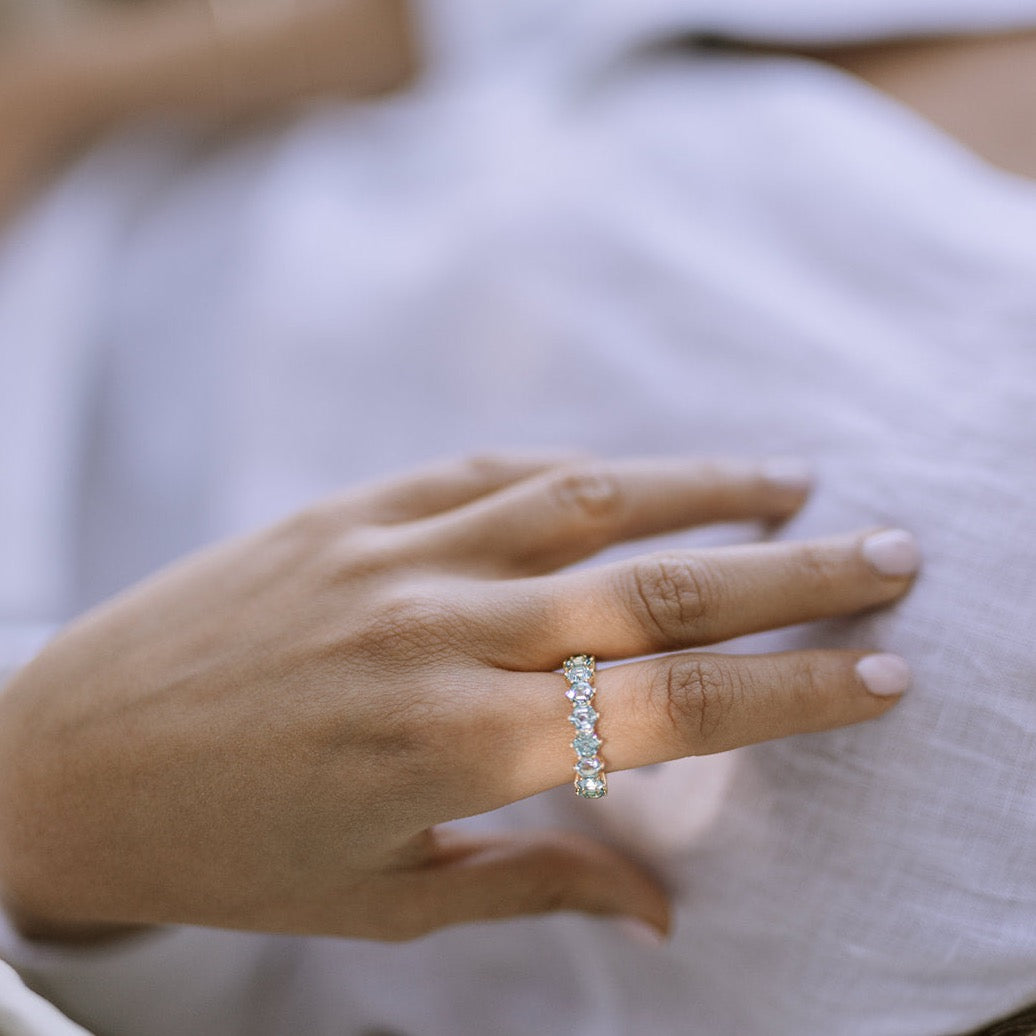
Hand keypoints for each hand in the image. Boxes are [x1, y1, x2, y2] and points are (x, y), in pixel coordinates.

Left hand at [0, 455, 917, 942]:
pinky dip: (581, 470)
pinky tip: (640, 475)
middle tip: (891, 551)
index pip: (666, 712)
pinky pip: (488, 472)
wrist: (72, 755)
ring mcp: (393, 556)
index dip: (788, 694)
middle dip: (793, 572)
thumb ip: (538, 879)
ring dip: (701, 487)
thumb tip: (664, 906)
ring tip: (793, 483)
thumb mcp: (387, 897)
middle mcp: (441, 635)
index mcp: (458, 748)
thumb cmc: (233, 847)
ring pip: (584, 502)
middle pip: (654, 592)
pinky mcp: (350, 510)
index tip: (878, 672)